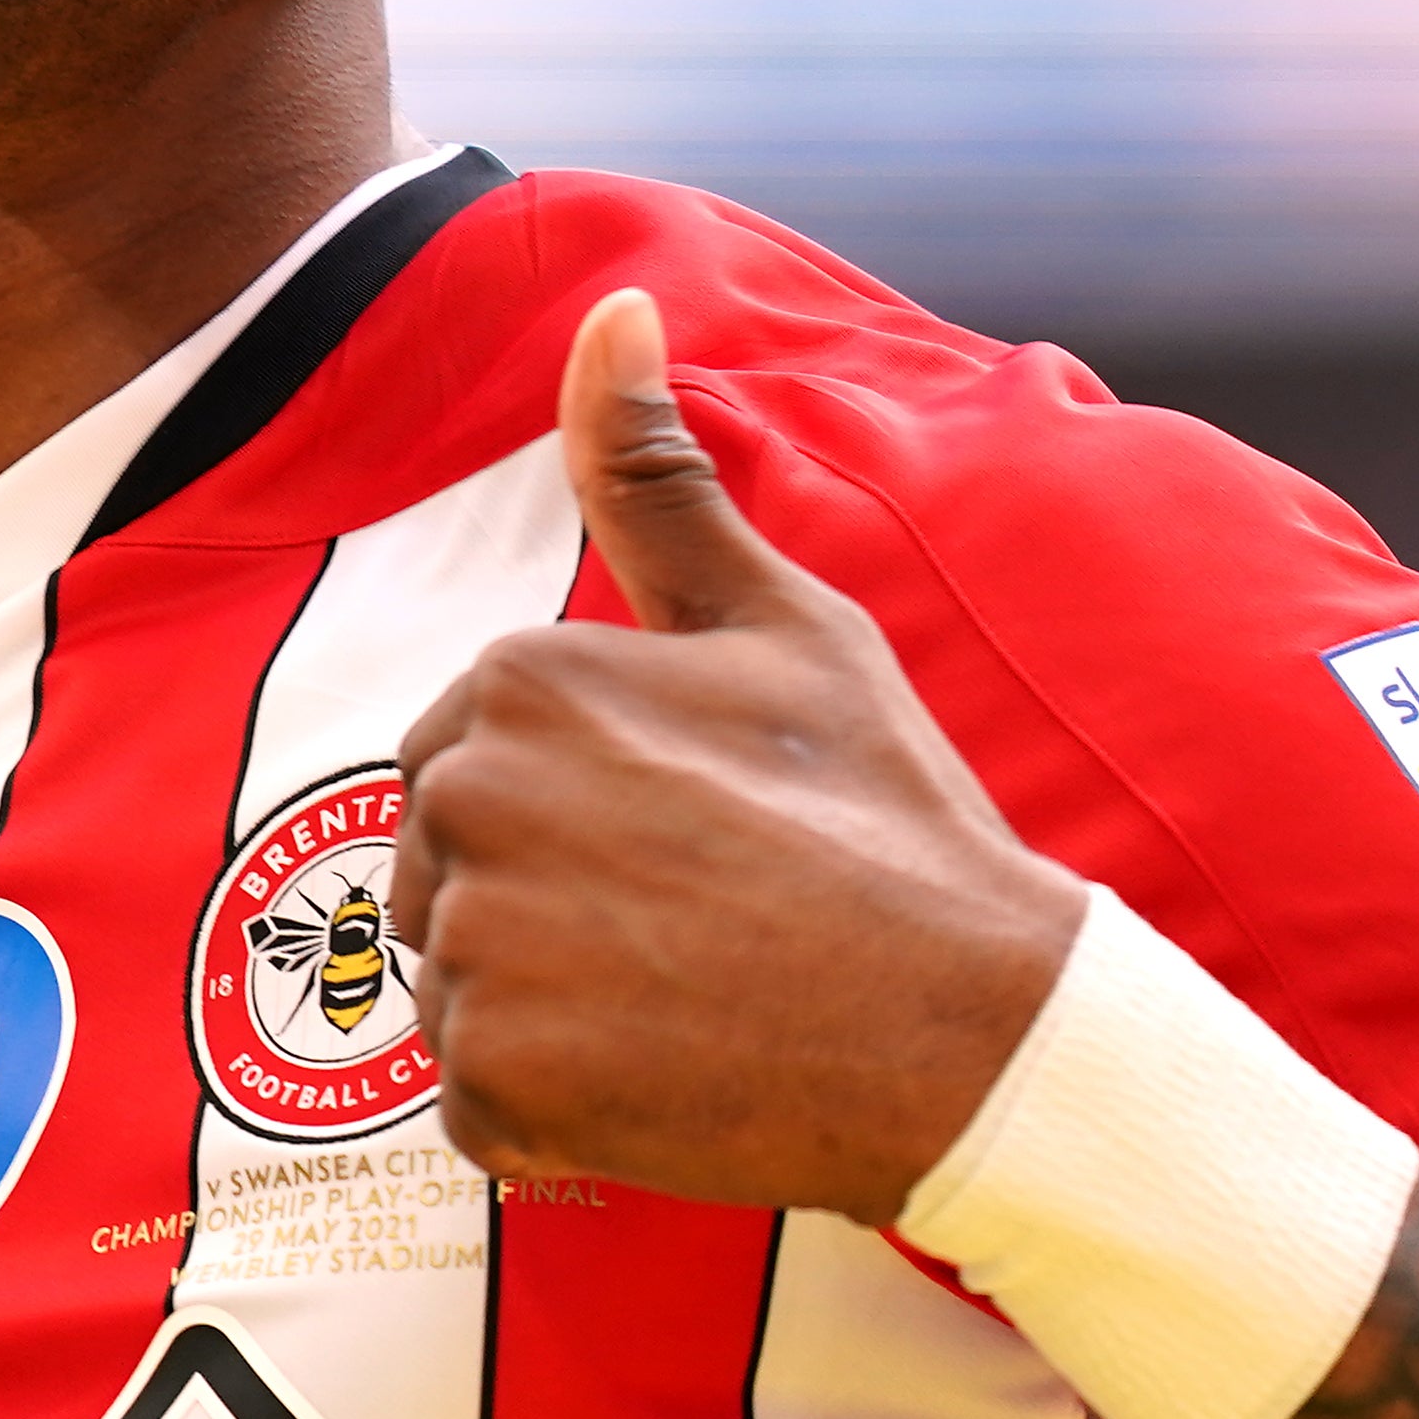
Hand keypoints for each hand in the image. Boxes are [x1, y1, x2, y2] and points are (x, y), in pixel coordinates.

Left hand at [388, 291, 1089, 1214]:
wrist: (976, 1030)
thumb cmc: (887, 818)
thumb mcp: (782, 624)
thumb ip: (660, 479)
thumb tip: (613, 307)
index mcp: (521, 681)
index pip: (468, 755)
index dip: (578, 807)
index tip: (693, 834)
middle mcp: (470, 801)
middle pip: (442, 866)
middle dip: (542, 900)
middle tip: (695, 922)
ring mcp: (478, 951)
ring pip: (459, 982)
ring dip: (547, 1006)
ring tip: (685, 998)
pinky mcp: (496, 1086)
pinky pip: (476, 1103)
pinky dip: (552, 1111)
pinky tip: (664, 1081)